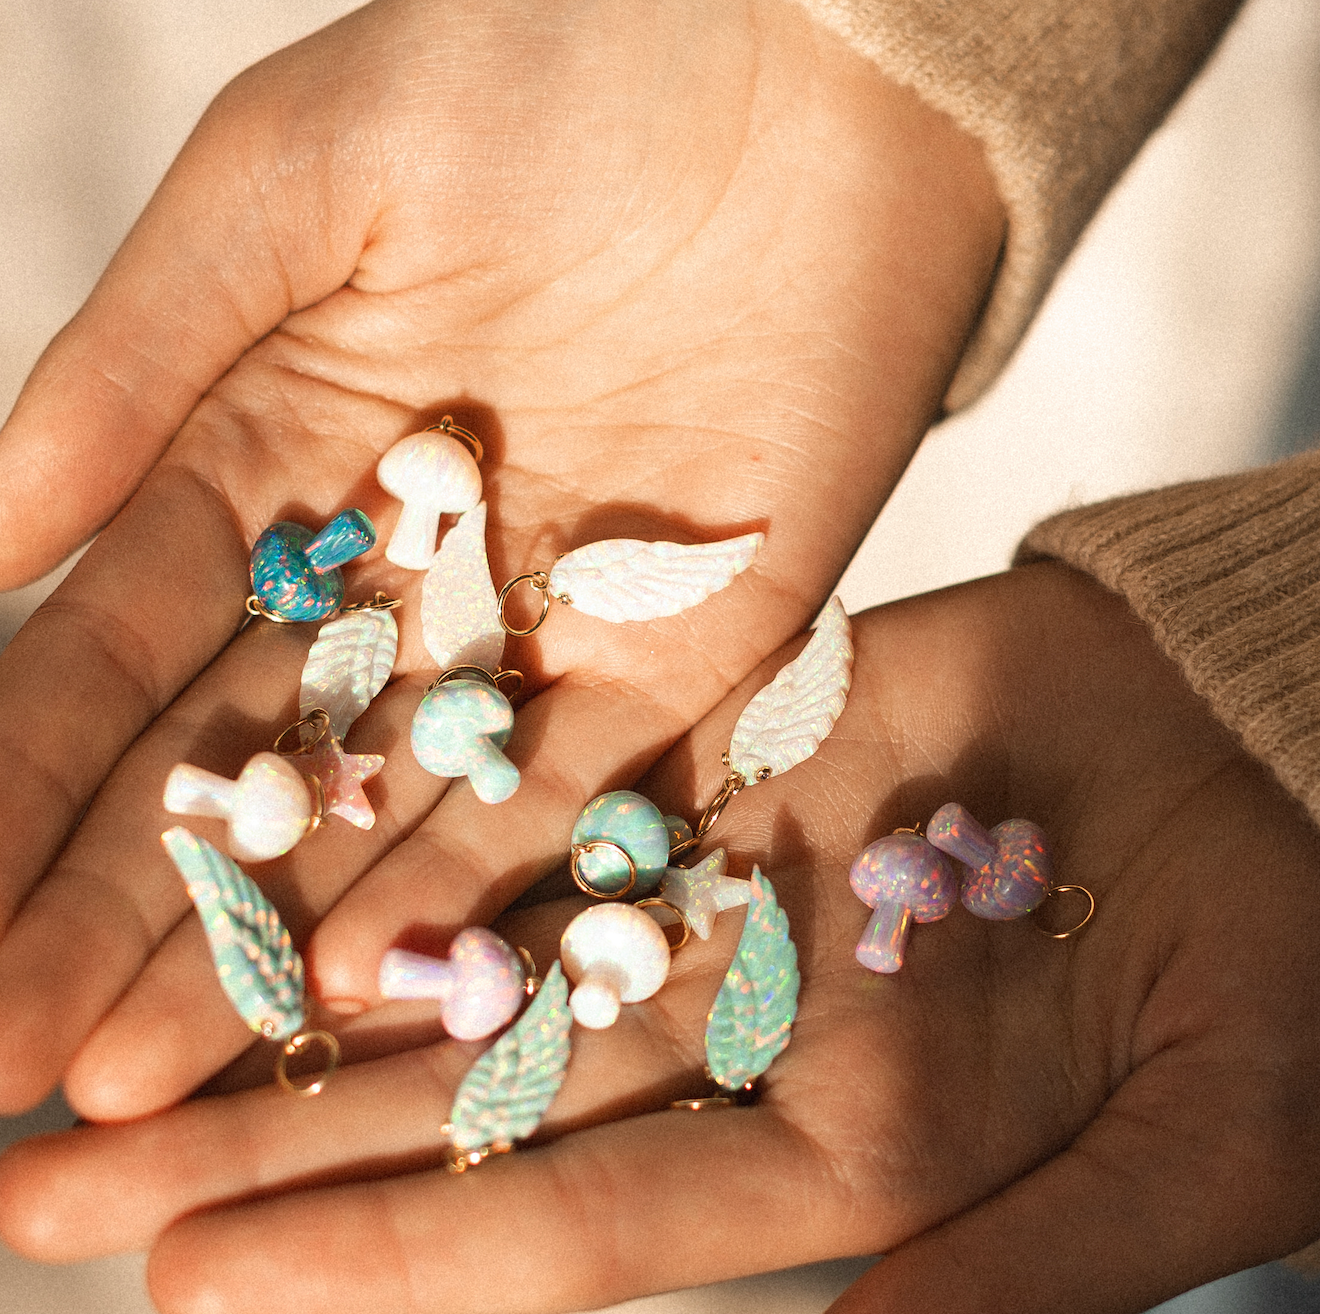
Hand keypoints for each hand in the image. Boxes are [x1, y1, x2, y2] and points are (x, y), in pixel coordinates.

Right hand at [0, 0, 1001, 1114]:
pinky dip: (474, 885)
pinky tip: (366, 986)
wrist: (797, 72)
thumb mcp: (293, 183)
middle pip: (244, 769)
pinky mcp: (691, 647)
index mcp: (280, 456)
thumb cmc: (540, 67)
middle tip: (15, 1056)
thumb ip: (139, 359)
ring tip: (155, 1075)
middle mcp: (402, 570)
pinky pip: (572, 789)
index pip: (122, 654)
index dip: (23, 791)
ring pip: (389, 813)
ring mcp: (542, 625)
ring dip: (274, 940)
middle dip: (126, 911)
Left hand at [5, 562, 1317, 1313]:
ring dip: (300, 980)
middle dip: (264, 1141)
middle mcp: (742, 1018)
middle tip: (49, 1173)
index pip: (572, 1228)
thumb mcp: (1202, 1140)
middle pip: (471, 1096)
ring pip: (477, 935)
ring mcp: (726, 871)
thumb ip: (1034, 1267)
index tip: (187, 1289)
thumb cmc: (1293, 964)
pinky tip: (283, 822)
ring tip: (107, 1017)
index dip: (386, 1257)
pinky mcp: (737, 737)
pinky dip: (433, 806)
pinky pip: (559, 774)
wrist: (1287, 757)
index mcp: (839, 1146)